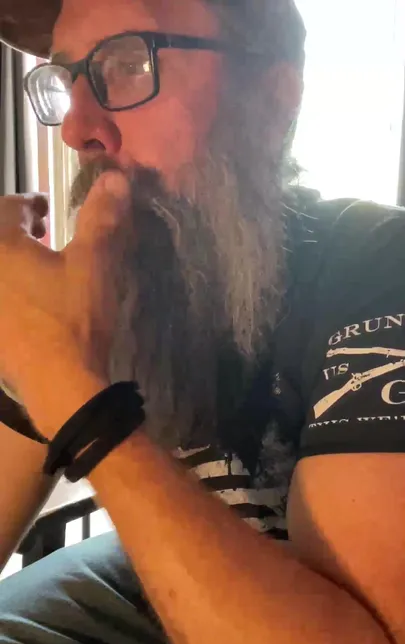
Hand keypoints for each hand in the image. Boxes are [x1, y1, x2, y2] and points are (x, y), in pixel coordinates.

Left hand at [0, 172, 129, 436]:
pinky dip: (9, 292)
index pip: (7, 208)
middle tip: (40, 234)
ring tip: (36, 270)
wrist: (58, 384)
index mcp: (0, 247)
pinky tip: (30, 305)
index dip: (28, 204)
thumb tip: (115, 178)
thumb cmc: (73, 318)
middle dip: (14, 231)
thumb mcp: (93, 264)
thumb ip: (100, 218)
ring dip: (10, 262)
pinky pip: (0, 300)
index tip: (46, 210)